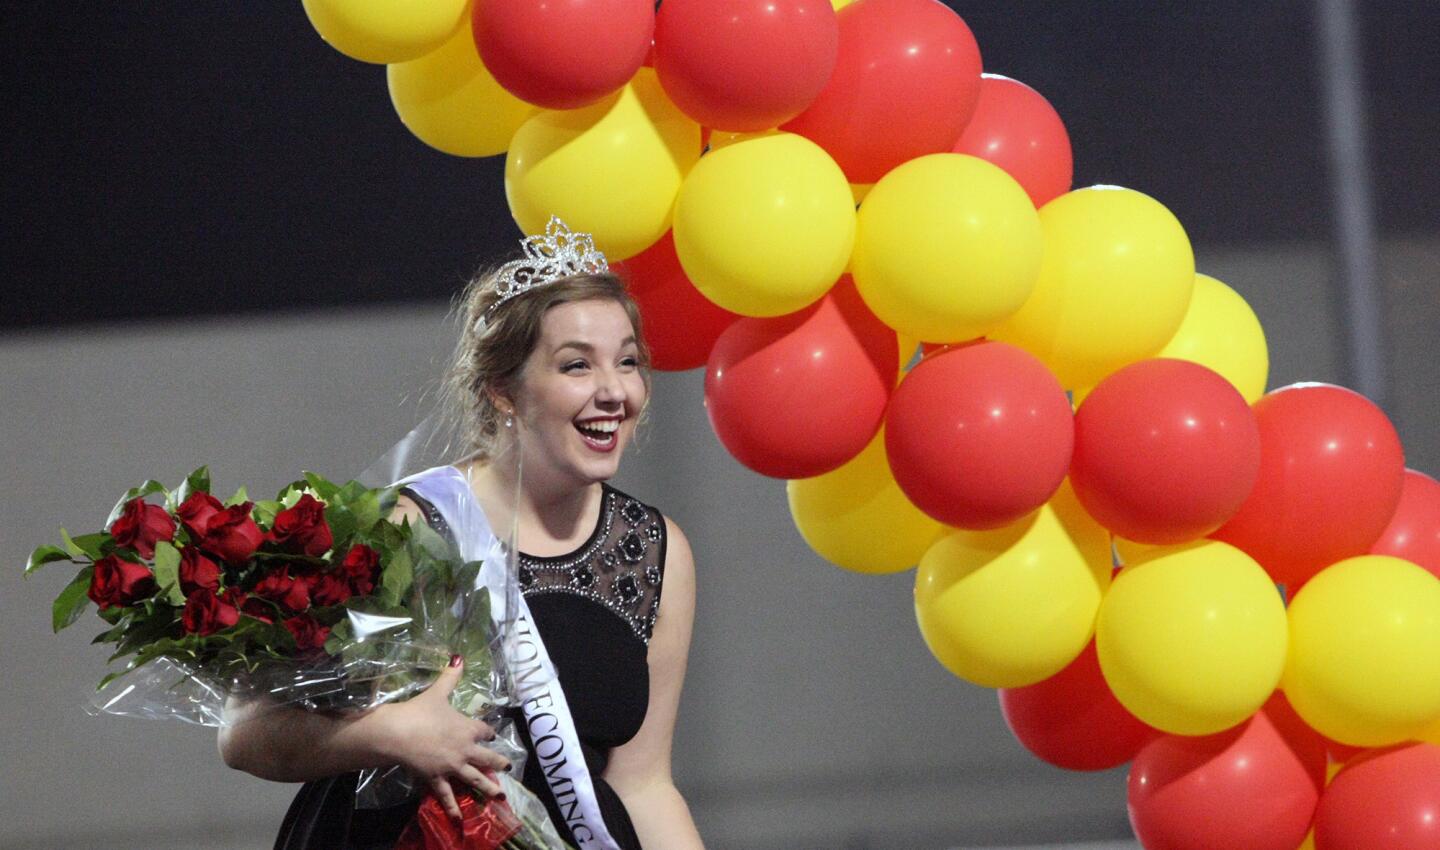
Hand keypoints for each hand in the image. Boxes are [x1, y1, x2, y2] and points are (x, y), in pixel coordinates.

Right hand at [377, 656, 510, 820]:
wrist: (397, 733)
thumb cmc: (419, 711)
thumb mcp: (438, 692)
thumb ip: (451, 676)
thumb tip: (458, 656)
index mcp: (467, 728)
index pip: (484, 730)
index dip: (489, 732)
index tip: (492, 735)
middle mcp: (465, 749)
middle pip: (486, 757)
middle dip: (498, 763)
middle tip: (507, 768)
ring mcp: (452, 766)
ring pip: (474, 779)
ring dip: (487, 787)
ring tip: (499, 796)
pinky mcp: (437, 778)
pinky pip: (447, 794)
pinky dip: (454, 806)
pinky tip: (461, 817)